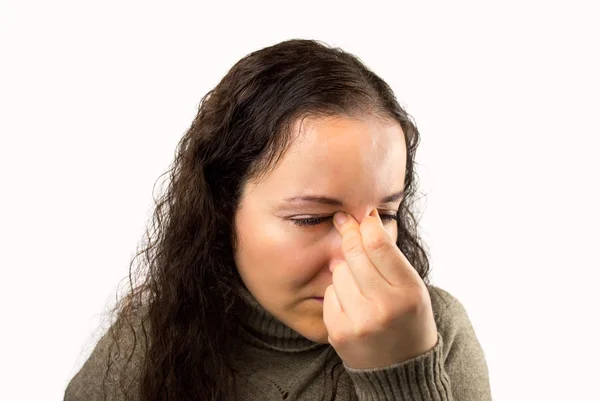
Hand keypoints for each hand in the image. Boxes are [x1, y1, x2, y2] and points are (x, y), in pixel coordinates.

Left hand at [323, 208, 437, 368]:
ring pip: (338, 272)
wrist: (401, 369)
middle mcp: (384, 307)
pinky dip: (338, 293)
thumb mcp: (412, 287)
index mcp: (408, 292)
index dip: (365, 224)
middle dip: (348, 234)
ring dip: (344, 269)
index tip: (359, 214)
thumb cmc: (408, 319)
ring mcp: (359, 322)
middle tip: (344, 222)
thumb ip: (390, 257)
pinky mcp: (339, 333)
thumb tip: (364, 221)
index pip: (379, 245)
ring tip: (359, 282)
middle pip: (354, 254)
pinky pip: (330, 295)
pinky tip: (351, 302)